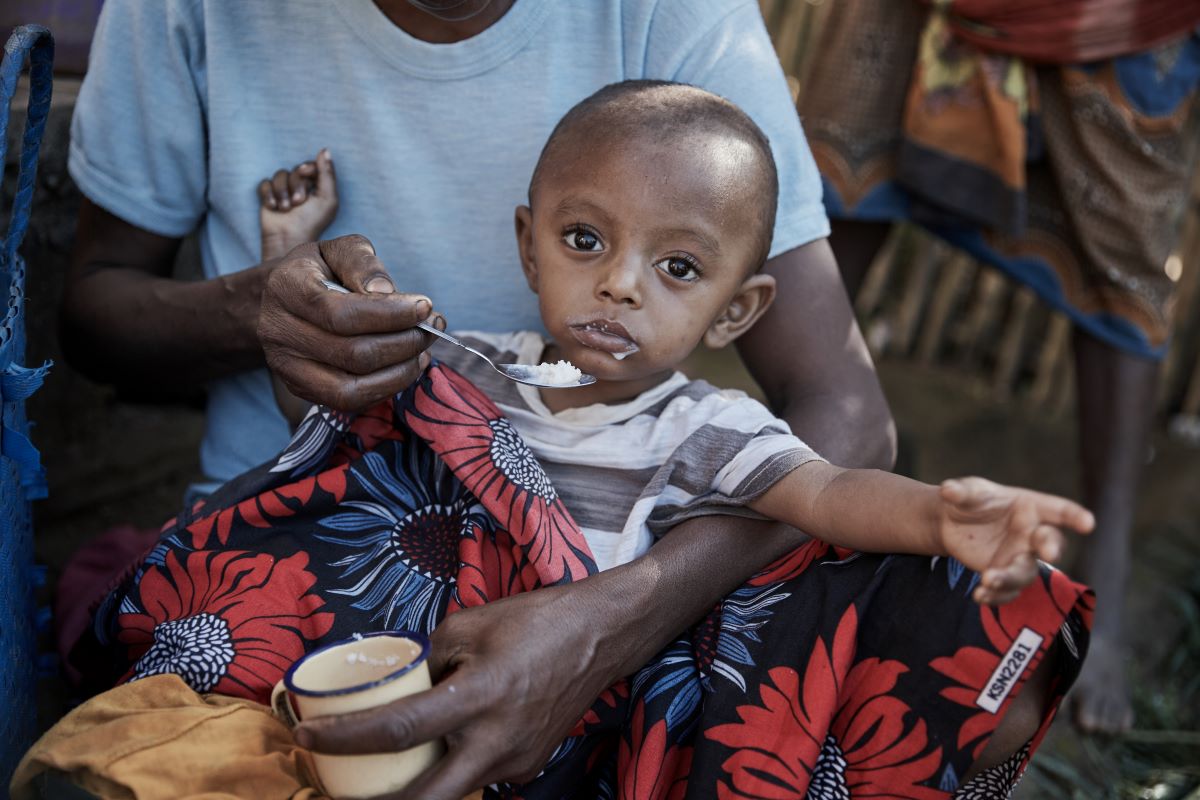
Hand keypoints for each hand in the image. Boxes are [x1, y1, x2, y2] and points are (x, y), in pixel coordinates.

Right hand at [258, 234, 439, 411]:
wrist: (282, 297)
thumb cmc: (320, 270)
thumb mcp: (340, 249)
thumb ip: (363, 264)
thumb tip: (387, 293)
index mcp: (287, 288)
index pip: (342, 314)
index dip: (390, 315)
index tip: (425, 307)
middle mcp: (279, 331)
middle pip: (353, 354)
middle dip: (404, 343)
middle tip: (432, 328)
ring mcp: (286, 366)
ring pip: (351, 388)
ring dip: (400, 372)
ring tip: (423, 350)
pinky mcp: (300, 388)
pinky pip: (348, 402)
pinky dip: (385, 388)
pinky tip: (406, 367)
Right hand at [259, 149, 339, 256]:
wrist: (290, 239)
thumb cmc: (313, 221)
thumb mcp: (327, 198)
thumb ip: (327, 173)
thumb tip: (325, 149)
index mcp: (318, 187)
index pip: (311, 165)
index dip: (307, 166)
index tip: (305, 173)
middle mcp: (301, 188)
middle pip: (294, 170)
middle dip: (295, 185)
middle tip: (298, 203)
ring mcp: (284, 192)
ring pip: (279, 175)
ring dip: (282, 192)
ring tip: (285, 209)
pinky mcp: (268, 197)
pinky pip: (264, 184)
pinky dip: (268, 195)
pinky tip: (273, 208)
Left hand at [294, 584, 617, 799]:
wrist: (602, 637)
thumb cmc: (536, 620)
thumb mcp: (470, 624)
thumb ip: (427, 660)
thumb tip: (396, 685)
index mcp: (480, 695)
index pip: (399, 729)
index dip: (345, 738)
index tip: (305, 736)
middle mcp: (497, 740)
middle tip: (335, 791)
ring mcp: (515, 760)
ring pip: (450, 793)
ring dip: (412, 789)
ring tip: (378, 771)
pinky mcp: (528, 766)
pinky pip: (476, 776)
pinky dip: (449, 769)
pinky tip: (439, 750)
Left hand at [937, 476, 1093, 604]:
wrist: (951, 523)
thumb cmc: (969, 501)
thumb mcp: (966, 492)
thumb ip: (961, 492)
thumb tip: (948, 490)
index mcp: (1031, 508)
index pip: (1058, 510)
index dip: (1074, 516)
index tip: (1088, 523)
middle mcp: (1031, 535)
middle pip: (1050, 544)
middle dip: (1052, 548)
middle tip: (1050, 555)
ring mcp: (1019, 558)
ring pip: (1026, 573)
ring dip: (1011, 578)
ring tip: (988, 579)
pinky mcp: (1004, 576)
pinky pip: (1007, 592)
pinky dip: (995, 597)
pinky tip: (979, 596)